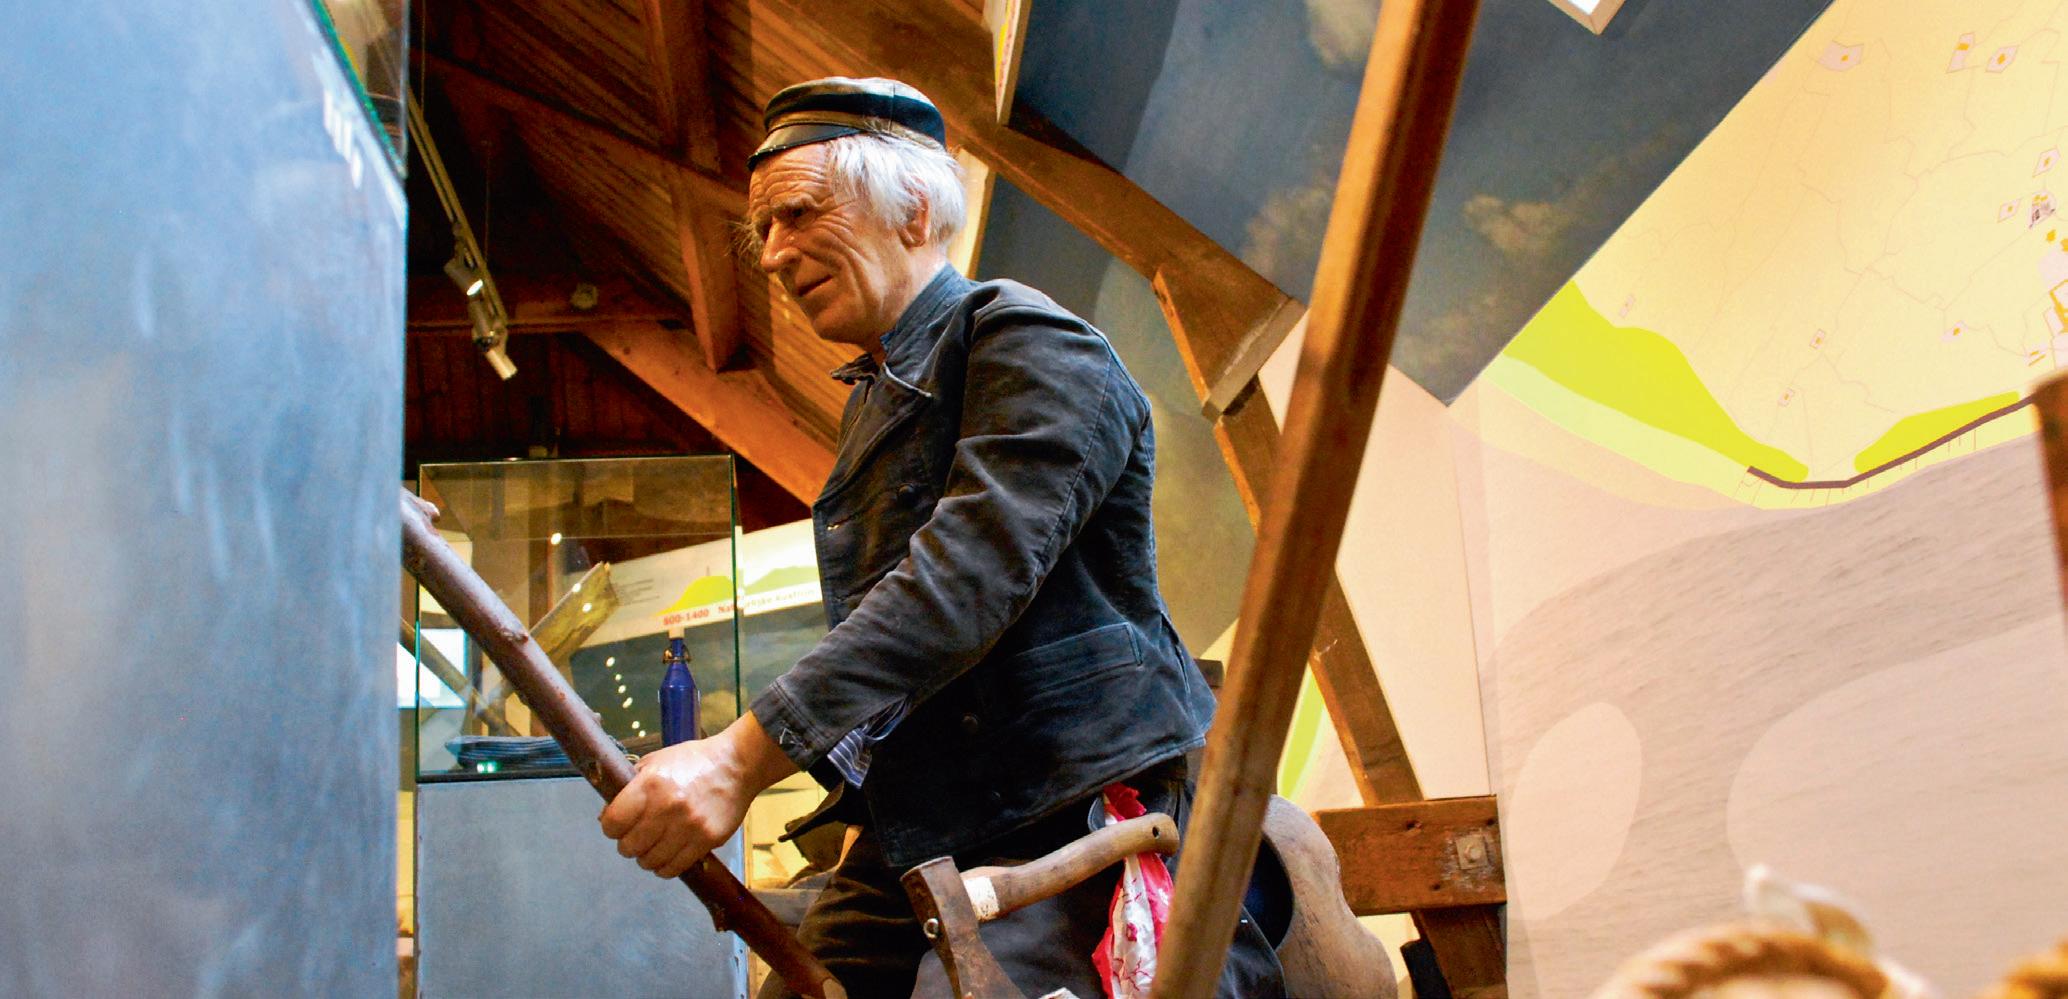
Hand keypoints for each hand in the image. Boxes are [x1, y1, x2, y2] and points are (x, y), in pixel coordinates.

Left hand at [597, 712, 797, 879]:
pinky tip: (668, 854)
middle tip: (637, 836)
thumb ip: (630, 787)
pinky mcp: (707, 840)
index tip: (616, 826)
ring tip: (654, 846)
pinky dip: (666, 866)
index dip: (610, 827)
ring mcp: (689, 827)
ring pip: (650, 862)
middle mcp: (667, 807)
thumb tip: (605, 817)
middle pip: (629, 847)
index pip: (613, 822)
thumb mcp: (656, 761)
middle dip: (628, 844)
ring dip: (647, 857)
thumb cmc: (693, 761)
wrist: (736, 764)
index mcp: (650, 784)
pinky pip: (675, 868)